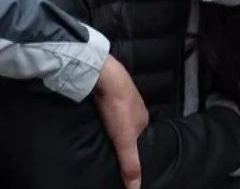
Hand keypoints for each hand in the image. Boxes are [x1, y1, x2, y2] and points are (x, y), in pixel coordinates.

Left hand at [93, 55, 147, 188]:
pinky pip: (106, 103)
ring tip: (100, 131)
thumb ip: (130, 164)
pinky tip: (95, 113)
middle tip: (107, 144)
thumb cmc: (117, 107)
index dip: (129, 147)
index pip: (138, 137)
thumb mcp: (125, 140)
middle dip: (120, 134)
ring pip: (116, 113)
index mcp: (143, 117)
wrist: (103, 75)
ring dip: (111, 121)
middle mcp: (135, 105)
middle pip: (128, 125)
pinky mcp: (107, 86)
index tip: (119, 154)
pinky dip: (103, 109)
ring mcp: (122, 93)